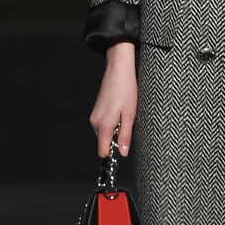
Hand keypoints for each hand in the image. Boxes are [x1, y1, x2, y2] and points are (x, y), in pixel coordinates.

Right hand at [90, 41, 137, 157]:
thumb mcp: (130, 114)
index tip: (122, 150)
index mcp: (103, 125)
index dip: (112, 154)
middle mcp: (95, 122)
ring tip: (125, 116)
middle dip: (115, 141)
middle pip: (103, 143)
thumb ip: (125, 135)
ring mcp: (94, 116)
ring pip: (103, 134)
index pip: (102, 151)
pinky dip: (112, 124)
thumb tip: (123, 153)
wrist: (118, 70)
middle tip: (128, 126)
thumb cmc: (126, 89)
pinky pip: (103, 125)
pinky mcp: (96, 111)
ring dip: (114, 131)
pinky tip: (120, 111)